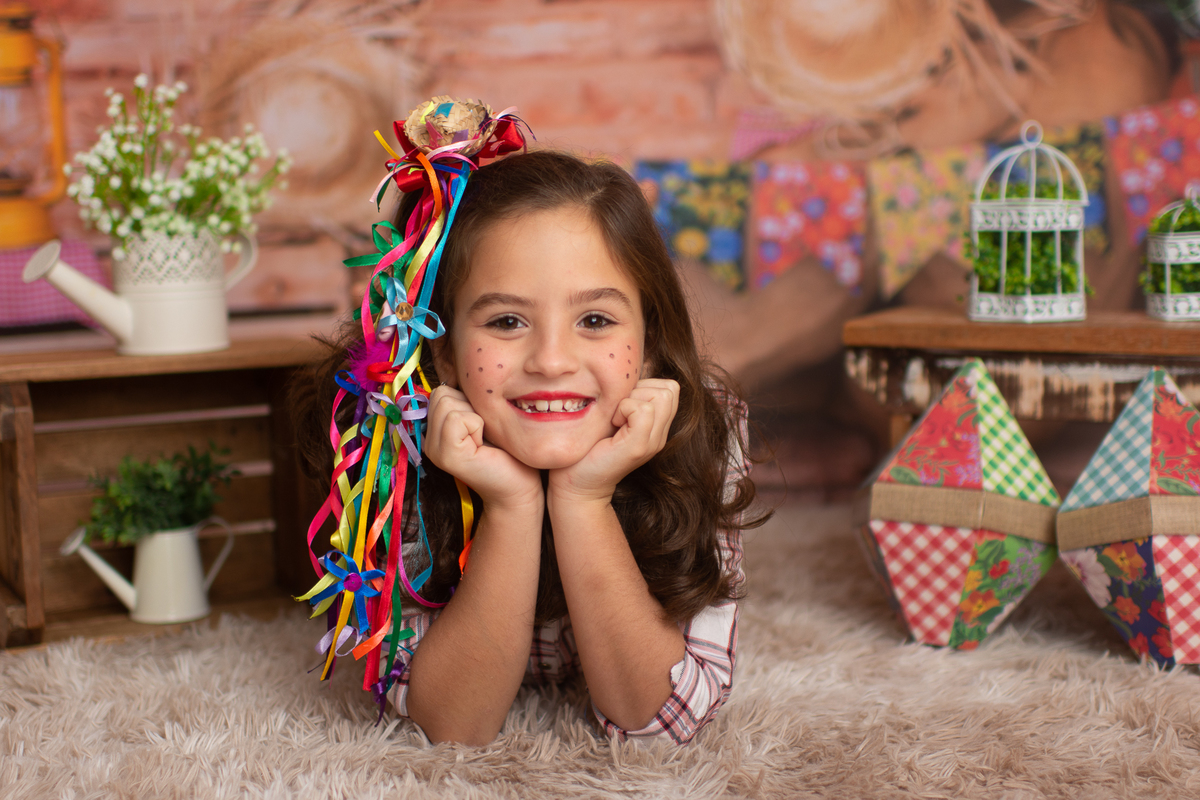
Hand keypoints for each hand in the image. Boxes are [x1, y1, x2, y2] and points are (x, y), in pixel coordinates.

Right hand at [423, 385, 541, 509]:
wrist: (520, 488)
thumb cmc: (508, 451)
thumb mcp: (484, 419)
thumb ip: (467, 401)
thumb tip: (464, 371)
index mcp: (435, 431)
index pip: (441, 391)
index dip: (468, 401)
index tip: (481, 427)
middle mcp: (429, 441)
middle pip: (442, 394)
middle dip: (470, 407)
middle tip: (483, 434)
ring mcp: (434, 450)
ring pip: (448, 403)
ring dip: (475, 416)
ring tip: (483, 440)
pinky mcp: (446, 456)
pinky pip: (458, 418)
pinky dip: (477, 425)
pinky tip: (483, 446)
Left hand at [548, 378, 679, 504]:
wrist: (575, 484)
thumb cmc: (586, 447)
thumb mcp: (612, 416)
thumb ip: (626, 397)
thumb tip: (626, 371)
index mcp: (656, 427)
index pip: (670, 387)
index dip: (645, 386)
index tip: (620, 406)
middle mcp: (660, 435)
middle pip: (669, 388)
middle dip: (641, 390)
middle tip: (618, 411)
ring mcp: (653, 442)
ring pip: (660, 395)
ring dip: (632, 399)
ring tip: (615, 419)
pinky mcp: (639, 446)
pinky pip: (643, 409)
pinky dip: (624, 409)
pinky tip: (612, 425)